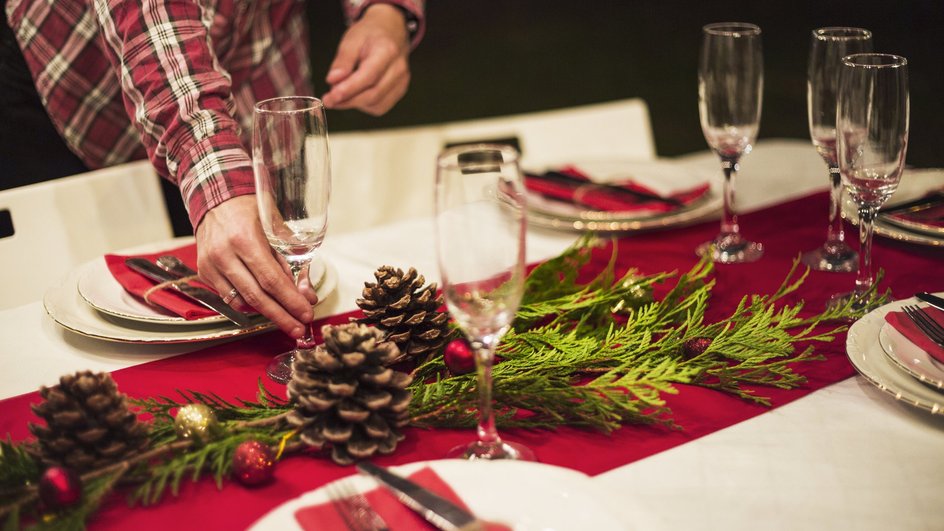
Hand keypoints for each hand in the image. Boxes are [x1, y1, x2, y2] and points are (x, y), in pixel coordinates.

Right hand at [194, 196, 317, 338]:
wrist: (217, 200)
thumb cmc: (252, 211)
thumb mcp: (278, 229)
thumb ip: (293, 261)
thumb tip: (307, 293)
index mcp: (245, 239)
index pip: (271, 279)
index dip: (290, 300)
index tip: (306, 314)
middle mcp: (224, 254)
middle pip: (257, 296)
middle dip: (281, 316)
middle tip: (299, 329)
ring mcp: (210, 264)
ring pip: (241, 300)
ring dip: (267, 313)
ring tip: (287, 320)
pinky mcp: (204, 272)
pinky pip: (228, 297)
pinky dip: (248, 304)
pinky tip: (263, 305)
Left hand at [321, 4, 410, 115]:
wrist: (391, 31)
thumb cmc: (371, 34)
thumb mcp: (352, 39)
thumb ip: (343, 60)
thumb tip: (333, 80)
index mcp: (387, 51)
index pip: (368, 76)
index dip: (349, 89)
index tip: (331, 97)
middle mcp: (398, 69)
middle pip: (373, 95)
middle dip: (348, 101)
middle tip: (328, 100)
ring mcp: (402, 82)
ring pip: (376, 104)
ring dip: (355, 104)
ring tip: (341, 92)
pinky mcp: (399, 91)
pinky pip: (380, 106)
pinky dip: (364, 105)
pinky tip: (356, 94)